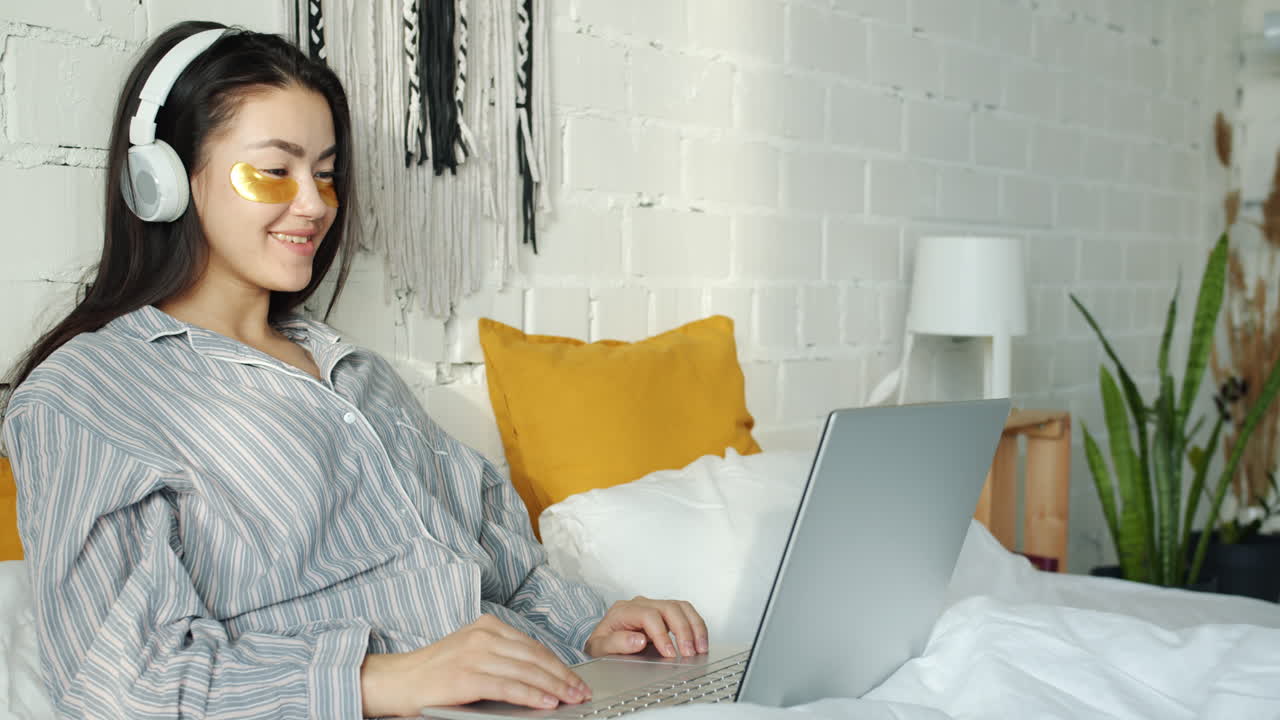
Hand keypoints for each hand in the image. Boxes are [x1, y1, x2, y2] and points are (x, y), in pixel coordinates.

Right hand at [359, 614, 590, 717]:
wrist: (397, 680)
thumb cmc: (434, 671)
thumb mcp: (471, 652)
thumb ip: (501, 656)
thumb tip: (538, 673)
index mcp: (487, 626)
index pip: (533, 646)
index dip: (558, 664)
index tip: (574, 678)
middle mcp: (484, 636)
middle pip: (535, 657)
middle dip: (562, 676)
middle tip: (580, 691)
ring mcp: (475, 655)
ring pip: (526, 672)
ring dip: (553, 688)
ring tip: (570, 699)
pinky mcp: (467, 677)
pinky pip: (508, 687)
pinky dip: (531, 695)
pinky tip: (546, 702)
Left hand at [583, 596, 708, 658]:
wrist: (602, 640)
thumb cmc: (601, 644)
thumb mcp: (599, 648)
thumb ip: (616, 643)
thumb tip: (638, 640)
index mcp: (623, 610)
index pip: (648, 616)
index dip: (662, 634)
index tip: (670, 653)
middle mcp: (640, 604)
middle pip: (669, 608)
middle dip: (683, 631)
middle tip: (689, 653)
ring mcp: (654, 606)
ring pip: (681, 607)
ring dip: (694, 627)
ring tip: (700, 648)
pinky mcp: (664, 612)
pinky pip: (685, 612)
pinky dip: (695, 625)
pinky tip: (700, 641)